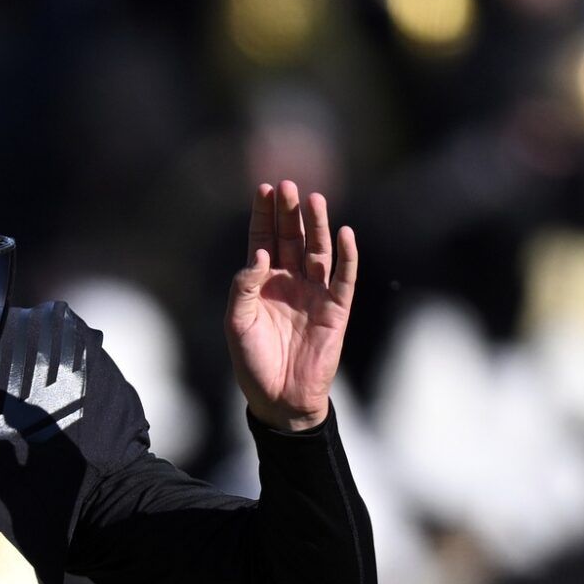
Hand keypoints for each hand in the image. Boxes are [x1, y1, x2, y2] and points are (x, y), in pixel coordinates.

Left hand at [225, 180, 357, 431]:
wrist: (279, 399)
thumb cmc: (253, 362)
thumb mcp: (237, 323)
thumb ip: (242, 288)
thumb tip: (259, 256)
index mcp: (263, 282)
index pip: (264, 239)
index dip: (265, 215)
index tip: (264, 188)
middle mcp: (290, 281)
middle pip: (291, 238)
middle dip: (289, 212)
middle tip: (287, 184)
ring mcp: (315, 293)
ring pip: (317, 251)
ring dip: (317, 225)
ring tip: (314, 199)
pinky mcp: (336, 309)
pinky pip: (343, 278)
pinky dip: (346, 256)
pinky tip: (344, 233)